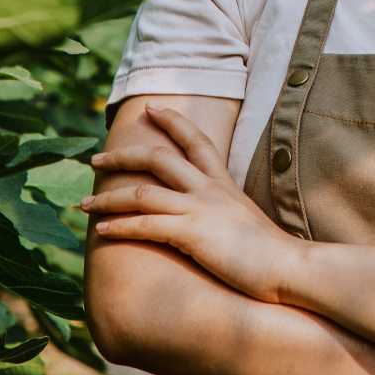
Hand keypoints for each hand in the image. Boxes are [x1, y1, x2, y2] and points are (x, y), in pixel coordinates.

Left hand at [79, 103, 301, 303]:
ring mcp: (200, 210)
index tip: (151, 108)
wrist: (292, 267)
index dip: (173, 121)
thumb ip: (227, 213)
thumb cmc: (273, 253)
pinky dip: (120, 226)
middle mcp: (209, 190)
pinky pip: (146, 225)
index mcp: (223, 183)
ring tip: (82, 203)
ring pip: (142, 192)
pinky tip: (102, 231)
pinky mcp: (193, 234)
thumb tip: (216, 220)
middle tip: (96, 157)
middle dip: (123, 155)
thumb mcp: (246, 222)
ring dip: (108, 196)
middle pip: (158, 157)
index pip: (196, 140)